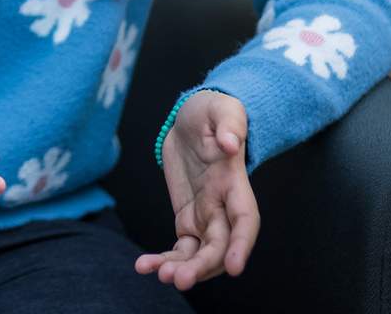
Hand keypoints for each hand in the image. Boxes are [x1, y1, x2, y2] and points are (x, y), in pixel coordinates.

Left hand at [135, 89, 260, 290]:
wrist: (194, 121)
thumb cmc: (213, 113)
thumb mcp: (222, 110)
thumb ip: (230, 124)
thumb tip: (231, 143)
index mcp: (235, 183)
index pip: (245, 220)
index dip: (241, 245)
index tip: (234, 268)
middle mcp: (223, 206)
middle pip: (219, 245)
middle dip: (202, 266)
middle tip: (177, 280)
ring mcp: (205, 215)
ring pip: (198, 253)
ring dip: (181, 268)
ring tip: (159, 275)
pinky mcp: (187, 218)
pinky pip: (180, 247)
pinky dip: (165, 259)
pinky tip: (145, 266)